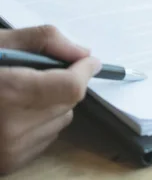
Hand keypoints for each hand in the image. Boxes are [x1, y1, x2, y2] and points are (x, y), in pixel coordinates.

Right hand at [0, 26, 99, 173]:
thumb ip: (42, 41)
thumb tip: (81, 52)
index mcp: (8, 94)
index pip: (71, 87)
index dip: (84, 71)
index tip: (88, 60)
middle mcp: (11, 129)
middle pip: (68, 103)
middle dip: (64, 83)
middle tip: (41, 71)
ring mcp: (9, 152)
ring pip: (60, 120)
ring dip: (52, 104)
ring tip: (19, 94)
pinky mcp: (7, 165)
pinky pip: (44, 138)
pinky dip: (39, 123)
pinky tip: (11, 113)